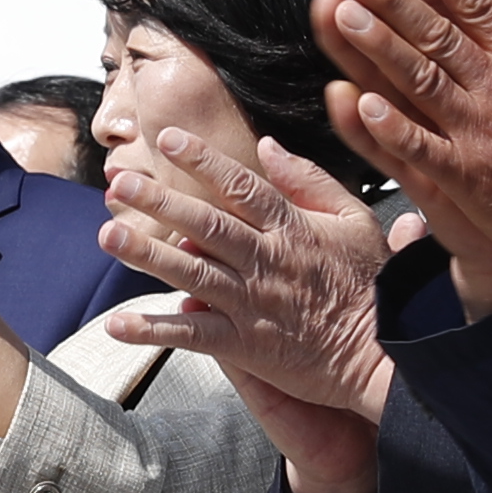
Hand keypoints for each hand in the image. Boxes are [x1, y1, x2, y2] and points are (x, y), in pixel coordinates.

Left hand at [96, 126, 398, 418]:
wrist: (383, 353)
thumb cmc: (372, 284)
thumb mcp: (354, 220)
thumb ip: (309, 180)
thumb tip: (268, 145)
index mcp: (291, 228)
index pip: (241, 186)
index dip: (204, 160)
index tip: (170, 139)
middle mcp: (266, 261)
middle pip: (206, 224)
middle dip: (161, 202)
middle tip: (121, 183)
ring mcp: (252, 303)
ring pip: (191, 273)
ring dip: (146, 255)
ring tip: (108, 235)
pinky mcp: (245, 346)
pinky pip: (192, 335)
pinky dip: (154, 330)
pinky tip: (117, 324)